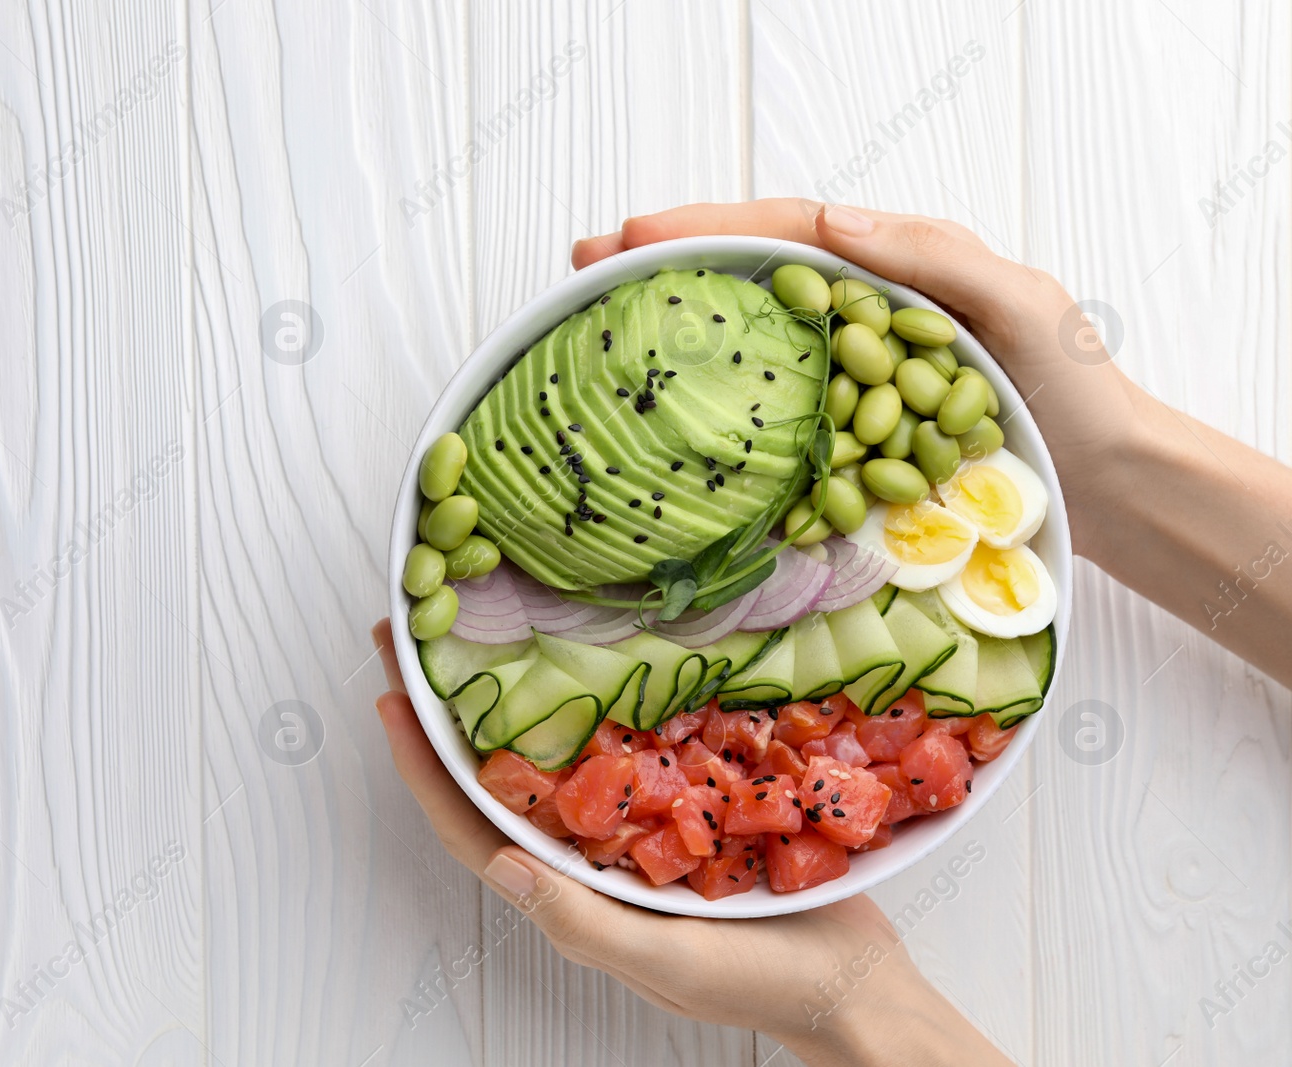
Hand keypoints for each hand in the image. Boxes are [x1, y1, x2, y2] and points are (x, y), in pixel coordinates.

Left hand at [370, 619, 1010, 1065]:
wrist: (852, 979)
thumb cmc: (761, 982)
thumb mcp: (667, 960)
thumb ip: (583, 919)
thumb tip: (498, 864)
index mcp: (568, 888)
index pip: (471, 824)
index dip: (423, 765)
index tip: (391, 697)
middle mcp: (587, 851)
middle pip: (496, 774)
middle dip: (449, 710)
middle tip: (413, 637)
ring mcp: (632, 825)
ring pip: (553, 750)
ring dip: (511, 693)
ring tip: (480, 632)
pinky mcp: (682, 800)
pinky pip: (625, 743)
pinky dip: (597, 698)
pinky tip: (591, 653)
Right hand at [573, 199, 1142, 544]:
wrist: (1102, 480)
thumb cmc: (1072, 386)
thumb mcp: (1019, 302)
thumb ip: (932, 259)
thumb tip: (830, 223)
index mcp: (887, 267)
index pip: (781, 233)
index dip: (703, 228)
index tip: (632, 233)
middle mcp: (853, 315)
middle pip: (743, 277)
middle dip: (660, 264)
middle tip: (582, 263)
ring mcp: (841, 376)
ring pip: (742, 338)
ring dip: (669, 325)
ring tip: (595, 319)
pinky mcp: (839, 434)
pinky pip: (764, 411)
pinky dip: (707, 400)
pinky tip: (660, 406)